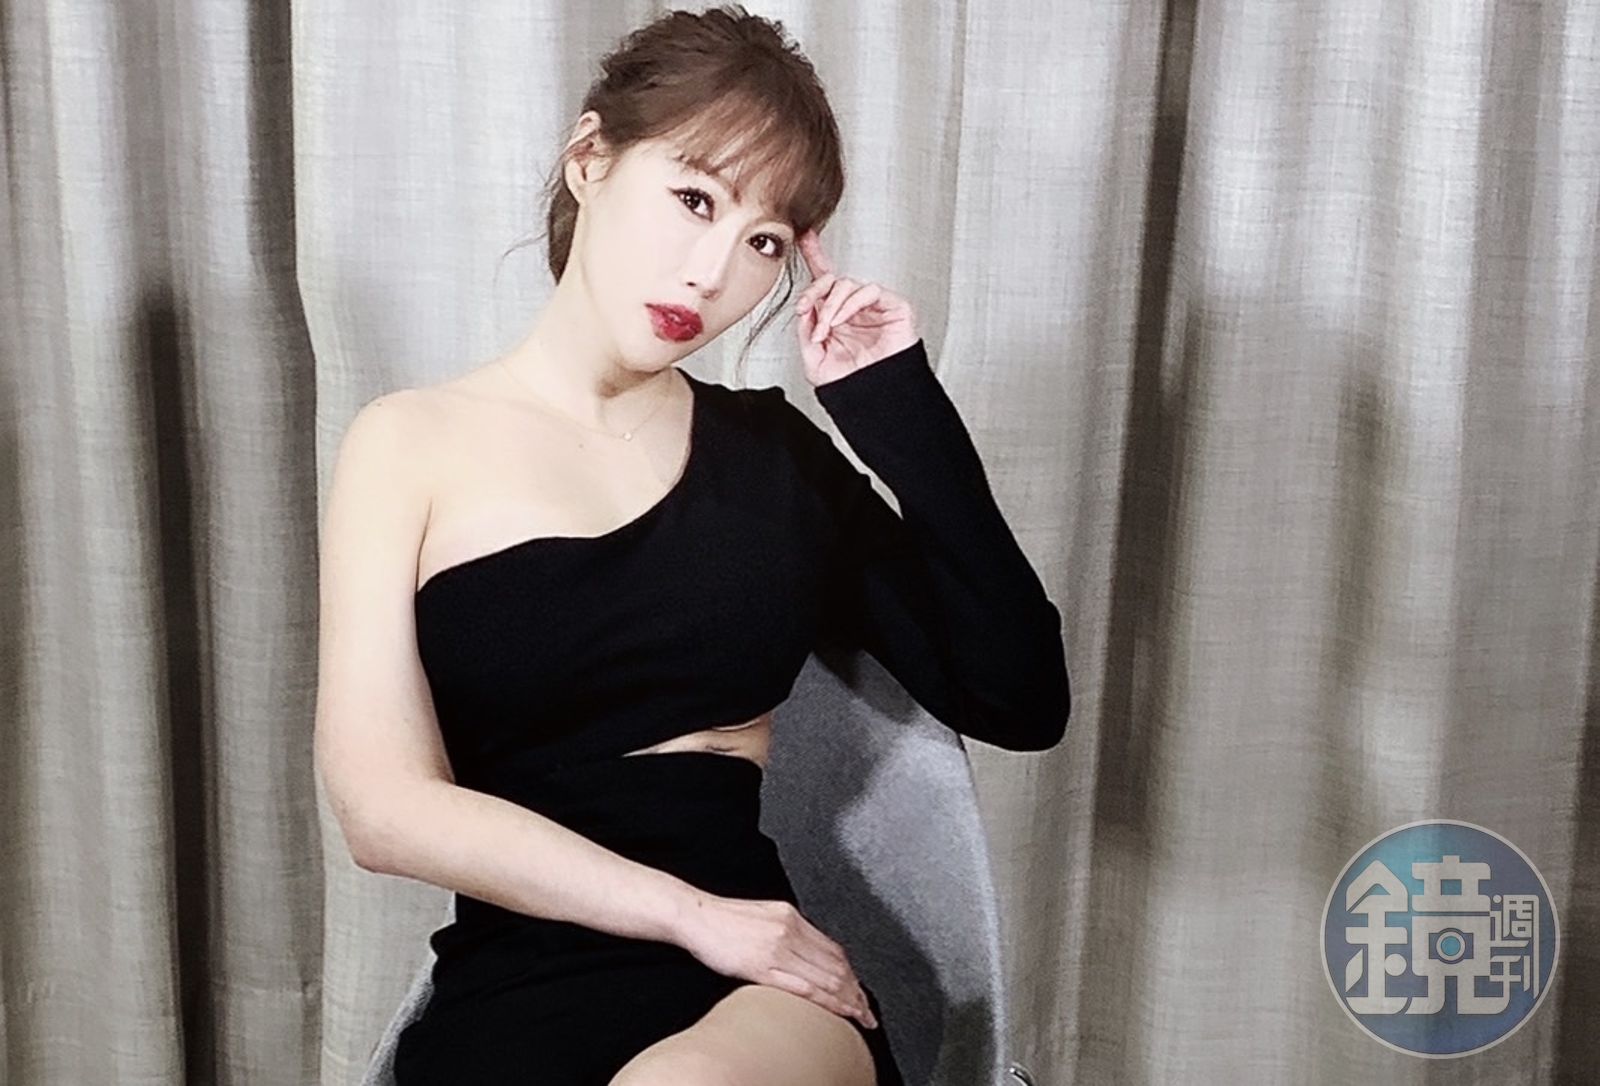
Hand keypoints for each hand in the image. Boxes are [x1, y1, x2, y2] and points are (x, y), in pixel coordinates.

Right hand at [673, 889, 880, 1029]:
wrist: (695, 915)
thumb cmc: (723, 919)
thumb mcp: (764, 916)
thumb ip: (787, 930)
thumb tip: (804, 948)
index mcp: (791, 917)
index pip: (834, 949)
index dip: (852, 974)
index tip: (860, 991)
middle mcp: (790, 930)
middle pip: (835, 965)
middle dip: (856, 991)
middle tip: (867, 1011)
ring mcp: (777, 948)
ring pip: (824, 977)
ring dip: (846, 1000)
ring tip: (858, 1016)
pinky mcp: (761, 966)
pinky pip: (801, 986)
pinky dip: (823, 1001)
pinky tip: (833, 1011)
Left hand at [793, 228, 919, 386]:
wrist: (874, 399)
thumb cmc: (851, 384)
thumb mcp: (814, 359)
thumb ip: (806, 330)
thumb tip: (805, 307)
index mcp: (835, 316)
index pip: (824, 280)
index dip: (815, 256)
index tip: (803, 237)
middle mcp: (853, 308)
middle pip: (832, 279)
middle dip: (814, 292)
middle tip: (806, 310)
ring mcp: (873, 307)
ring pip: (847, 284)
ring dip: (831, 305)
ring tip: (827, 328)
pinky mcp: (892, 307)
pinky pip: (869, 291)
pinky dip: (851, 303)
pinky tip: (843, 320)